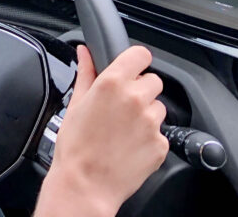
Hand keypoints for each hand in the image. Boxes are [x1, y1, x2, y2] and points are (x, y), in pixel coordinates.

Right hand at [36, 45, 167, 216]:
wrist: (86, 185)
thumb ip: (86, 73)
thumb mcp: (75, 104)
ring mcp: (151, 122)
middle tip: (122, 106)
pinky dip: (149, 138)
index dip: (136, 60)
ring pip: (158, 107)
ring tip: (124, 130)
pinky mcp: (161, 144)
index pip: (141, 54)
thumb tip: (85, 53)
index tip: (132, 68)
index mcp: (112, 83)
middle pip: (153, 81)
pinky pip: (160, 133)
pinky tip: (130, 146)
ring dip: (146, 114)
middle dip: (140, 90)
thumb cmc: (76, 147)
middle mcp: (135, 99)